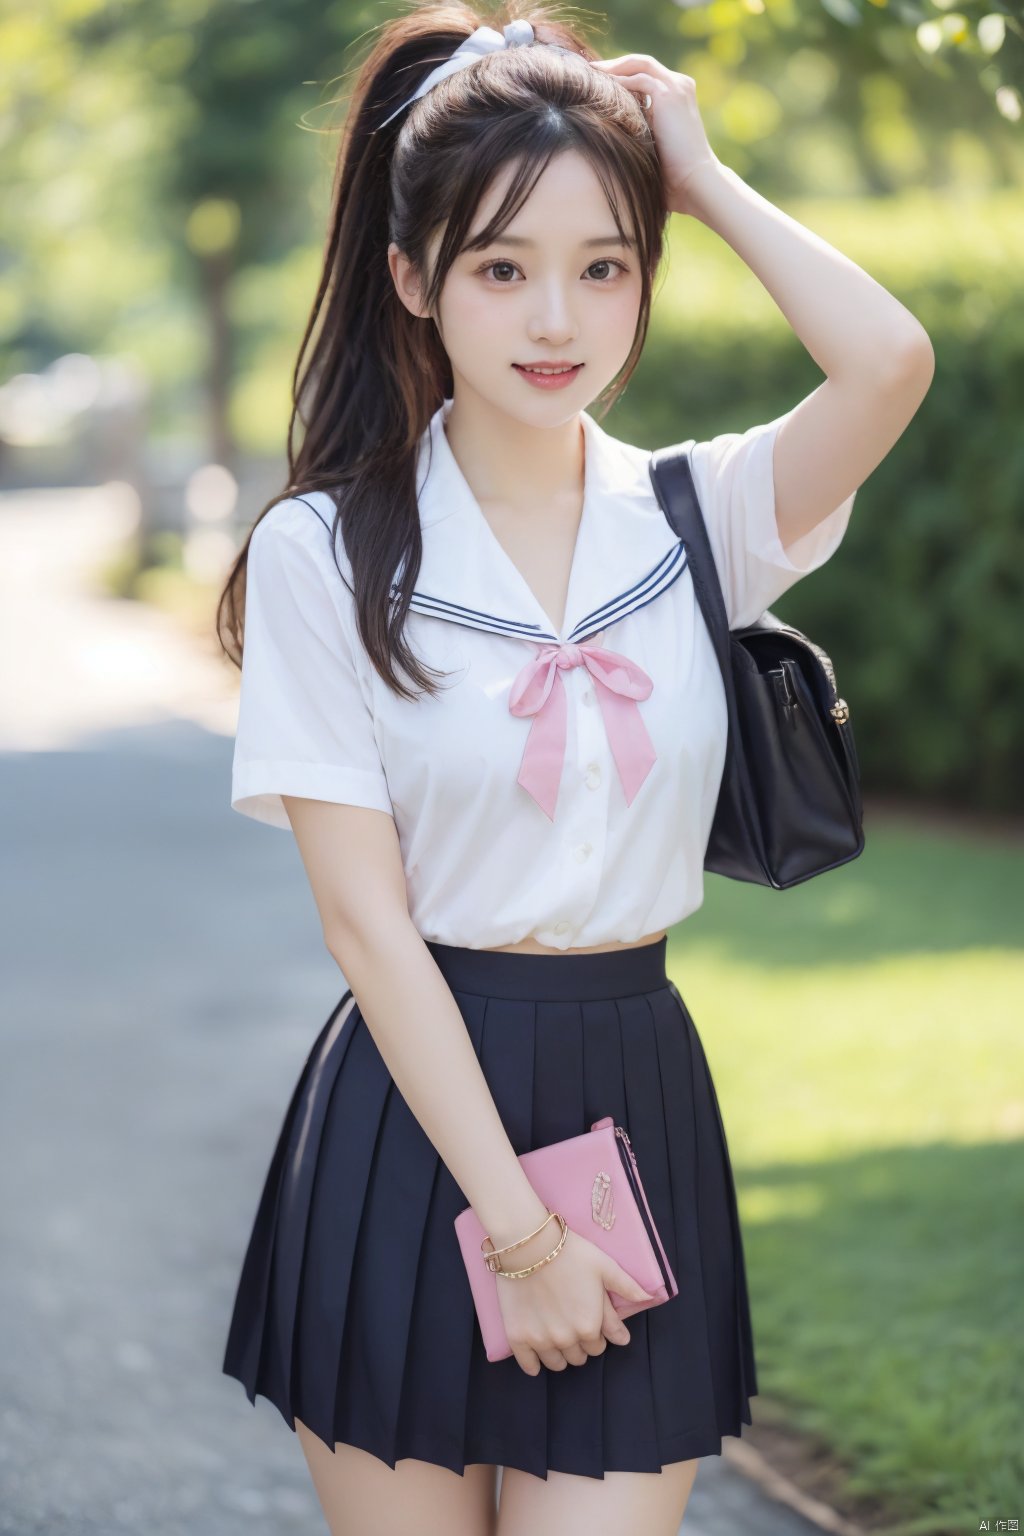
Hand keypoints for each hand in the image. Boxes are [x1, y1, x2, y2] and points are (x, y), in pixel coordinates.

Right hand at [494, 1223, 653, 1375]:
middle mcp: (567, 1339)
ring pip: (556, 1363)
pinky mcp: (517, 1337)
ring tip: (556, 1335)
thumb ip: (627, 1287)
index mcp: (590, 1325)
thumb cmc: (570, 1253)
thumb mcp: (605, 1266)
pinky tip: (536, 1354)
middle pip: (578, 1357)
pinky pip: (528, 1366)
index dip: (597, 1335)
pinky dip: (534, 1364)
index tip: (591, 1322)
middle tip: (573, 1324)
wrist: (528, 1244)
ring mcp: (541, 1340)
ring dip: (560, 1354)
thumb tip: (648, 1299)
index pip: (599, 1347)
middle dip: (579, 1344)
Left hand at [589, 53, 720, 216]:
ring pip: (639, 64)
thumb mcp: (655, 142)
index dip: (623, 74)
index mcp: (678, 94)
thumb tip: (611, 132)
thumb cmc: (675, 173)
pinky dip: (620, 80)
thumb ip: (641, 128)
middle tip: (590, 69)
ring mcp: (676, 86)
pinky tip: (603, 85)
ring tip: (591, 72)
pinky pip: (639, 78)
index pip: (647, 74)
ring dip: (614, 67)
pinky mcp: (669, 94)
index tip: (600, 81)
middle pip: (641, 63)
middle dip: (615, 65)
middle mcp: (679, 85)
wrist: (695, 179)